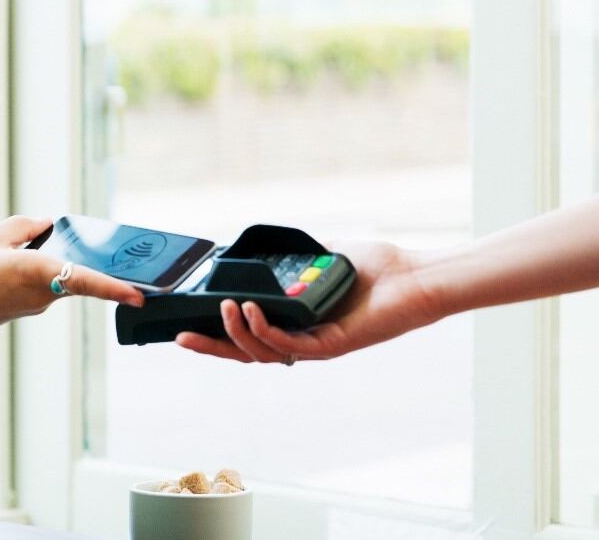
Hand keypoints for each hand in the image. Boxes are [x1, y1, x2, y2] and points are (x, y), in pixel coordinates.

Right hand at [0, 216, 143, 353]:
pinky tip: (18, 258)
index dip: (112, 287)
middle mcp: (41, 292)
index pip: (81, 279)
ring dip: (60, 259)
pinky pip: (48, 282)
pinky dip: (44, 268)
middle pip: (79, 272)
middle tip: (116, 246)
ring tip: (31, 242)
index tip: (139, 294)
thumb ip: (21, 227)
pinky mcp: (29, 308)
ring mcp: (37, 304)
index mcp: (31, 271)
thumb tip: (46, 224)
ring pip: (62, 275)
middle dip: (94, 260)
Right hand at [175, 240, 444, 362]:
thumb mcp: (322, 255)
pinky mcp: (331, 345)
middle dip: (212, 347)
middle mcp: (305, 340)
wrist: (416, 277)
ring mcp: (317, 346)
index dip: (219, 332)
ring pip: (263, 352)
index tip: (190, 322)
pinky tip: (248, 310)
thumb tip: (259, 246)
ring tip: (222, 308)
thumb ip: (293, 255)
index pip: (250, 334)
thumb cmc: (378, 268)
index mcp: (299, 324)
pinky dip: (262, 329)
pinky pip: (288, 343)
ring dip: (235, 333)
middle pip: (247, 352)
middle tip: (182, 336)